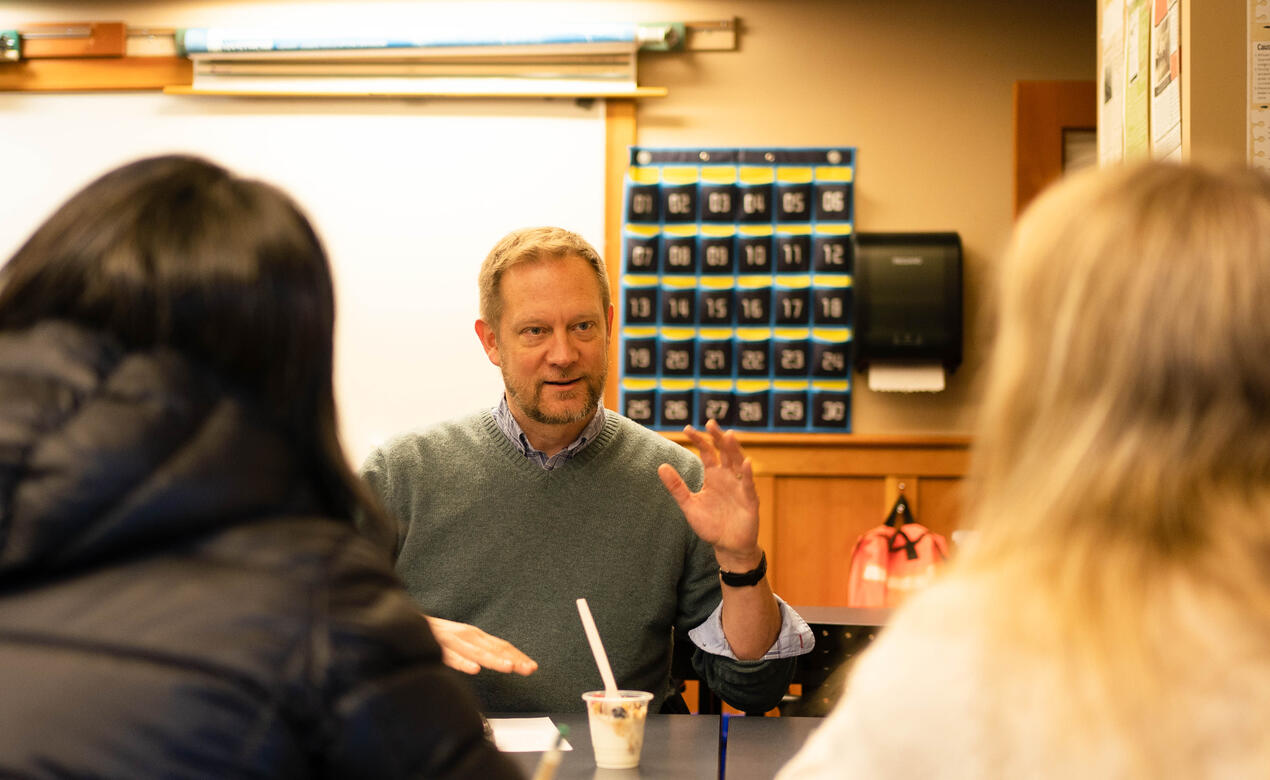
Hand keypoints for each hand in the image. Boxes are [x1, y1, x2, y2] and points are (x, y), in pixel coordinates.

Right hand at [424, 615, 538, 675]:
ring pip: (475, 651)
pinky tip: (474, 669)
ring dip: (493, 659)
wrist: (404, 621)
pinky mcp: (434, 645)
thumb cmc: (435, 635)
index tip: (532, 667)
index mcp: (474, 635)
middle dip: (513, 659)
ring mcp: (450, 639)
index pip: (501, 646)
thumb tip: (502, 661)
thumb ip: (478, 651)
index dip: (518, 656)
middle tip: (529, 669)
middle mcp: (466, 635)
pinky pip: (449, 655)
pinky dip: (462, 661)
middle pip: (493, 648)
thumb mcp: (461, 642)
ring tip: (508, 668)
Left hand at [657, 419, 762, 570]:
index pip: (707, 452)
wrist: (727, 546)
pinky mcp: (750, 500)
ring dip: (734, 449)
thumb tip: (661, 466)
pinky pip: (748, 484)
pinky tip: (745, 463)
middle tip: (710, 422)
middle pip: (724, 452)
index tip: (687, 429)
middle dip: (718, 438)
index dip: (699, 440)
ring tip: (728, 435)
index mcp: (713, 476)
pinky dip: (747, 474)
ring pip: (737, 463)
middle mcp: (727, 477)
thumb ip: (676, 487)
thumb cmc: (710, 525)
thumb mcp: (689, 504)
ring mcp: (739, 487)